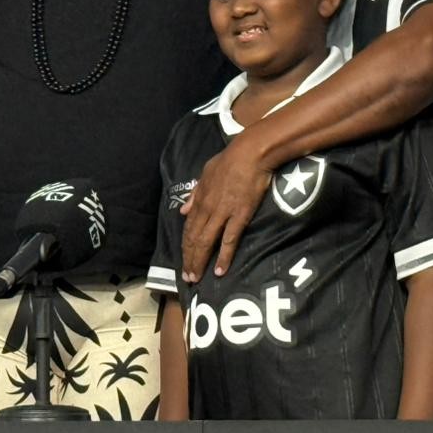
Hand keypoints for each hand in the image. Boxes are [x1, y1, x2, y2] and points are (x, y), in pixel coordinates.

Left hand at [180, 139, 271, 280]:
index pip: (188, 228)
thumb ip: (194, 193)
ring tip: (196, 278)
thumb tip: (182, 209)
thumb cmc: (229, 160)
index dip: (185, 246)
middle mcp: (207, 209)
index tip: (183, 262)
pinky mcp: (239, 216)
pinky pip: (229, 240)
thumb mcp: (205, 173)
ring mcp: (222, 213)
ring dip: (200, 261)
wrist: (250, 153)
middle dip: (189, 259)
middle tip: (187, 278)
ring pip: (206, 242)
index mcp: (199, 199)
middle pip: (193, 239)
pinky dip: (223, 257)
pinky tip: (219, 271)